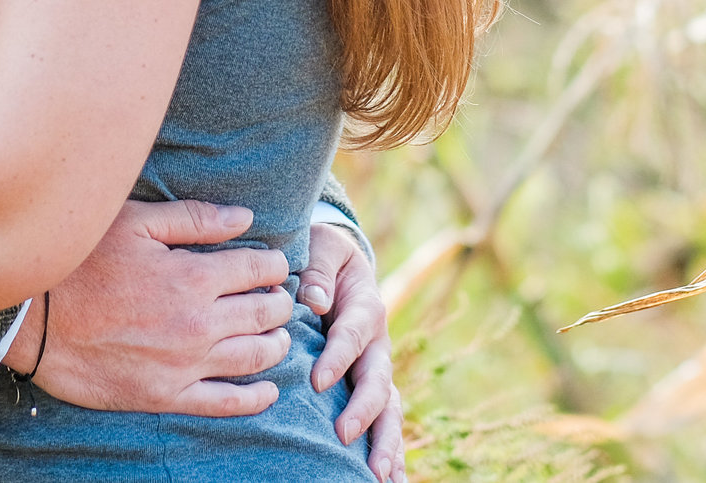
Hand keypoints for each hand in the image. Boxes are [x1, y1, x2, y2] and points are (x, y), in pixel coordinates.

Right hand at [7, 200, 294, 416]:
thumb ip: (195, 219)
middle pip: (265, 313)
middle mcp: (198, 324)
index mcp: (193, 277)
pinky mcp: (167, 396)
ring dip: (276, 343)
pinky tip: (268, 389)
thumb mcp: (136, 223)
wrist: (33, 320)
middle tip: (279, 297)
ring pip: (255, 357)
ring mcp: (185, 365)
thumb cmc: (81, 262)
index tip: (273, 264)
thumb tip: (245, 218)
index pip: (259, 270)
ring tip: (278, 335)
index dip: (274, 264)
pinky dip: (255, 397)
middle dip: (280, 301)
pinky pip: (226, 403)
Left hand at [302, 221, 405, 478]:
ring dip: (385, 442)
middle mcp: (378, 343)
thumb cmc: (324, 254)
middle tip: (343, 434)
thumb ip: (318, 270)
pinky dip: (391, 453)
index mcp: (366, 306)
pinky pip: (385, 425)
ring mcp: (378, 370)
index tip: (318, 381)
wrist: (341, 263)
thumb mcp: (321, 247)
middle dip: (364, 410)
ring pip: (389, 409)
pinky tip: (389, 481)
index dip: (338, 357)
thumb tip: (314, 300)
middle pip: (378, 380)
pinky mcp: (373, 390)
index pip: (353, 335)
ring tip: (379, 474)